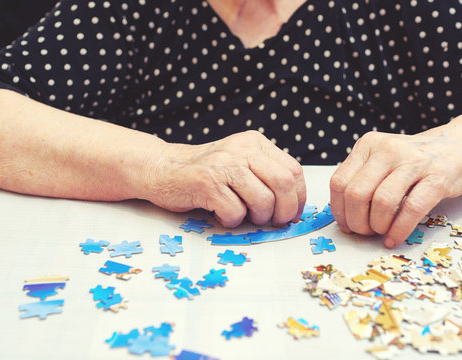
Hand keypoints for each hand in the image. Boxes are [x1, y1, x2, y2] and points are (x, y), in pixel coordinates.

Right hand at [145, 130, 305, 227]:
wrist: (163, 168)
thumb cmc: (206, 173)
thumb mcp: (240, 163)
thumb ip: (264, 176)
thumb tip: (293, 207)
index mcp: (255, 143)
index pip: (293, 170)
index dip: (298, 197)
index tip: (292, 213)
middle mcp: (241, 149)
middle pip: (283, 183)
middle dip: (284, 211)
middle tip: (274, 222)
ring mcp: (223, 164)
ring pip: (262, 201)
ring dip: (256, 218)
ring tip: (242, 216)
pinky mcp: (206, 183)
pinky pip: (235, 212)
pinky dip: (231, 221)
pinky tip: (221, 214)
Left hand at [329, 111, 461, 247]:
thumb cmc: (416, 161)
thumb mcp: (384, 160)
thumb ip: (363, 179)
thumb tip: (344, 215)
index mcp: (368, 144)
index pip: (339, 182)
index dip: (339, 210)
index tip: (346, 225)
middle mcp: (388, 149)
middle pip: (356, 194)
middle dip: (357, 222)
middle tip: (364, 232)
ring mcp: (414, 161)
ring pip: (382, 202)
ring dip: (377, 226)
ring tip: (381, 233)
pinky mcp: (438, 176)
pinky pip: (411, 209)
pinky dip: (399, 230)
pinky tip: (394, 238)